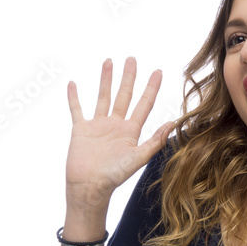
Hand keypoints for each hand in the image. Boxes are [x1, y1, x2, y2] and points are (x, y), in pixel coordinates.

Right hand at [66, 57, 173, 206]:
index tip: (158, 71)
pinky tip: (73, 84)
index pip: (144, 104)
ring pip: (103, 97)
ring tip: (108, 62)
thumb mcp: (138, 157)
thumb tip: (173, 123)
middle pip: (124, 95)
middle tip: (132, 58)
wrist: (89, 187)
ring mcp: (98, 126)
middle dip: (128, 77)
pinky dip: (74, 97)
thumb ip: (155, 140)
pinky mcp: (81, 130)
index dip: (151, 88)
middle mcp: (116, 125)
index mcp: (131, 131)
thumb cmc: (114, 176)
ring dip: (106, 80)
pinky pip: (77, 109)